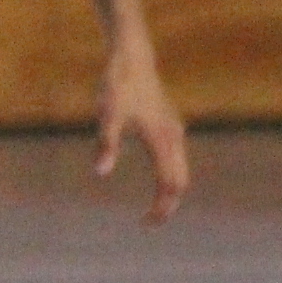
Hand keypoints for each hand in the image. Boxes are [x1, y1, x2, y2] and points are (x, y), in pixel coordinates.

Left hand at [93, 44, 189, 224]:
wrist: (132, 58)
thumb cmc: (117, 85)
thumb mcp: (107, 115)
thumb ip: (105, 144)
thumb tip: (100, 173)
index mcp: (162, 140)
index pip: (170, 184)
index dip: (161, 208)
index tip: (147, 224)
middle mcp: (173, 137)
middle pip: (180, 181)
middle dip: (168, 205)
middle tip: (149, 224)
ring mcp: (173, 130)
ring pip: (181, 169)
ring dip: (170, 191)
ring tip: (153, 209)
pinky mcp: (169, 124)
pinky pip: (176, 158)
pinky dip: (170, 175)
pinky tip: (158, 180)